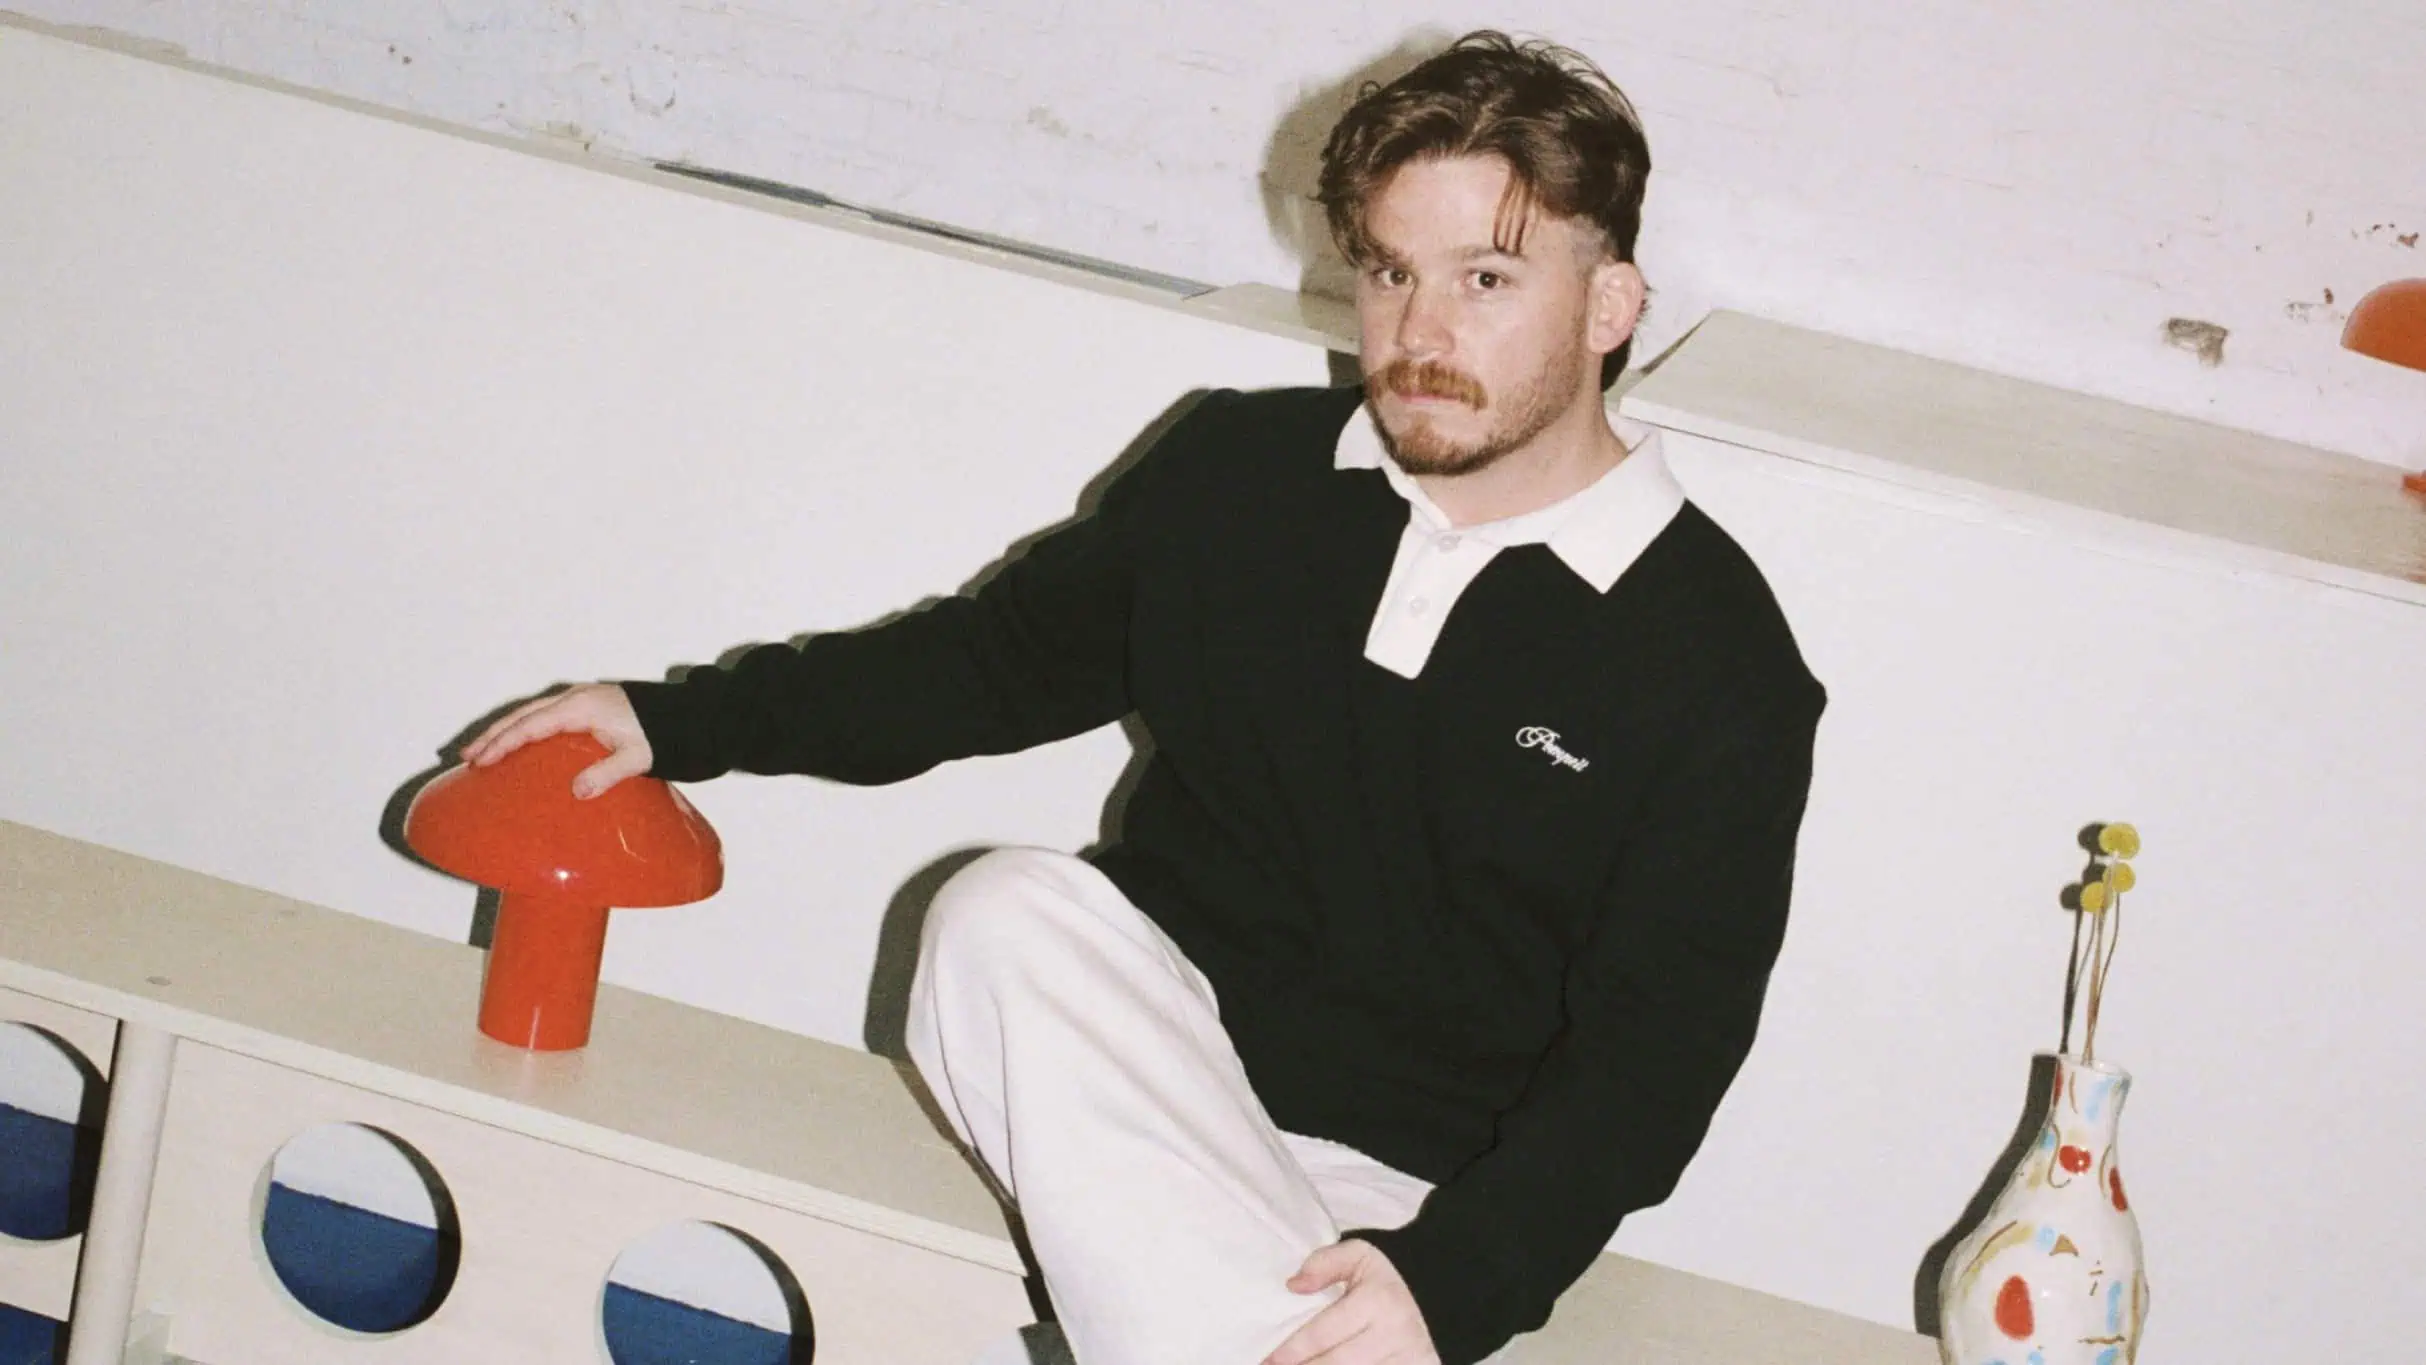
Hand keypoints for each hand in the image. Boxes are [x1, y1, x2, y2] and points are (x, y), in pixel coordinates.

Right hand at [460, 683, 651, 798]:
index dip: (503, 742)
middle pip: (523, 715)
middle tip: (467, 757)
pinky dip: (524, 726)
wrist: (683, 715)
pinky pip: (544, 714)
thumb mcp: (636, 757)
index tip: (481, 760)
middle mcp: (575, 698)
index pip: (531, 725)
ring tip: (482, 751)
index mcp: (581, 708)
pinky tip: (518, 744)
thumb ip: (607, 774)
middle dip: (493, 735)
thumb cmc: (660, 735)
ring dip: (506, 729)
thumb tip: (577, 792)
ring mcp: (579, 699)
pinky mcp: (585, 705)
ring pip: (531, 712)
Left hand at [1264, 1239, 1439, 1364]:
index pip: (1323, 1334)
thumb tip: (1292, 1286)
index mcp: (1376, 1302)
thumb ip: (1325, 1263)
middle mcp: (1393, 1336)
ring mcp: (1408, 1360)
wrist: (1451, 1288)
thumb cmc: (1397, 1273)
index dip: (1292, 1351)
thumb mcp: (1363, 1253)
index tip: (1269, 1360)